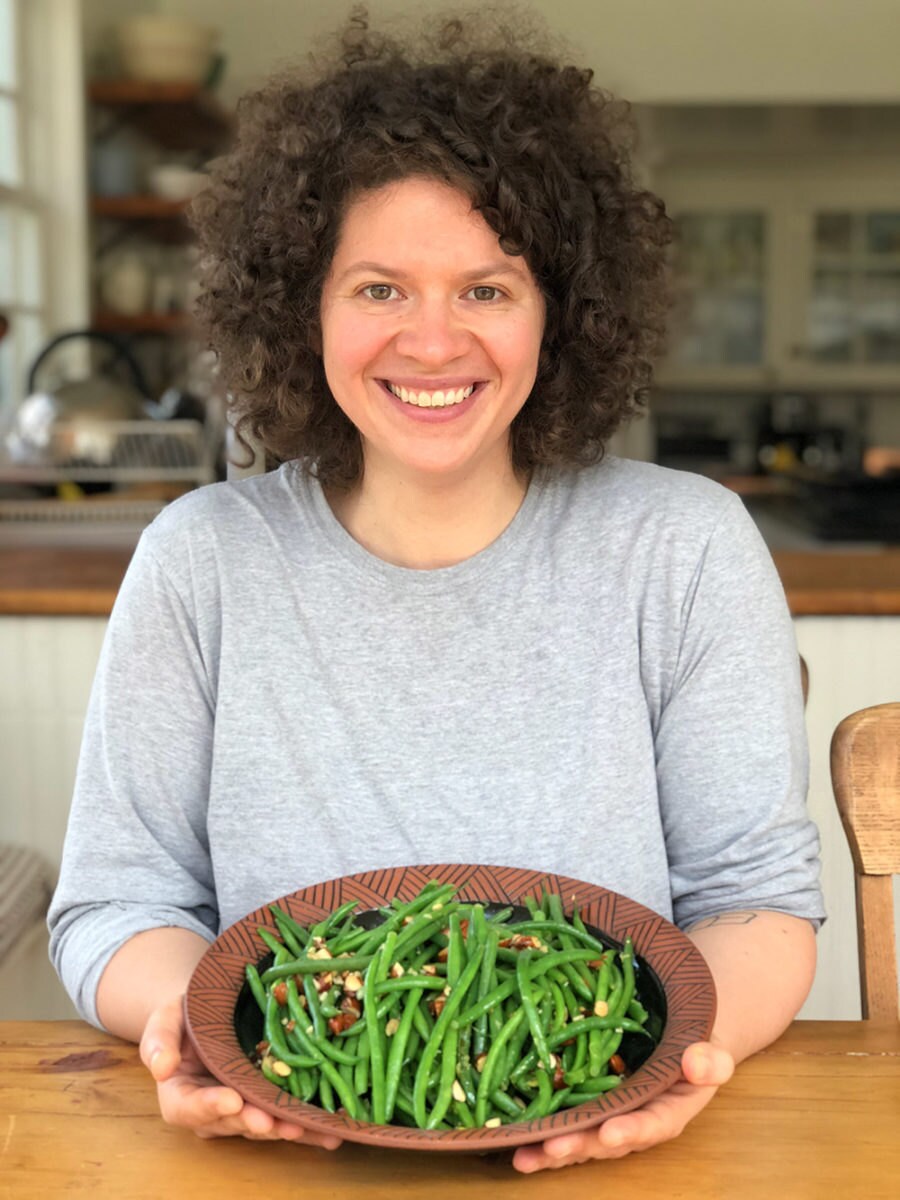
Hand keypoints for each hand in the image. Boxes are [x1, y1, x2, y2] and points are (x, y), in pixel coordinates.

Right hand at [139, 997, 342, 1147]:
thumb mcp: (166, 1017)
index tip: (232, 1100)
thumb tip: (161, 1068)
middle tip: (275, 1121)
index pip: (189, 1107)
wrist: (210, 1011)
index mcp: (180, 1093)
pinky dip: (308, 1130)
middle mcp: (211, 1109)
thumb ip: (159, 1040)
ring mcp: (242, 1108)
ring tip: (305, 1126)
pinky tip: (331, 1135)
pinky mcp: (267, 1103)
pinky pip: (286, 1118)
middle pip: (231, 1122)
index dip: (210, 1107)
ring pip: (261, 1124)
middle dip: (255, 1122)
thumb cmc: (184, 1014)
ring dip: (283, 1129)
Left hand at [511, 1040, 733, 1172]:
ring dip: (553, 1149)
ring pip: (581, 1138)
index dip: (632, 1130)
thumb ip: (711, 1060)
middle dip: (580, 1144)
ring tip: (524, 1156)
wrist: (679, 1043)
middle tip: (553, 1147)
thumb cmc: (695, 1047)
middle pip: (608, 1138)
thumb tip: (697, 1063)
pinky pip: (567, 1123)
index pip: (653, 1124)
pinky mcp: (589, 1109)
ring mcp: (610, 1118)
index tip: (609, 1133)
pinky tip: (515, 1142)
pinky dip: (543, 1135)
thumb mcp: (710, 1049)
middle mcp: (636, 1122)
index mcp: (669, 1111)